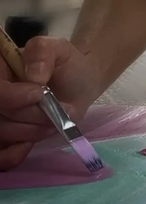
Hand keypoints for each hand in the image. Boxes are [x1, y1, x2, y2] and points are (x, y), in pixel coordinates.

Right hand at [0, 37, 100, 169]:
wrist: (80, 84)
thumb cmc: (67, 64)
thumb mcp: (59, 48)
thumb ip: (42, 51)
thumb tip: (33, 76)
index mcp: (1, 69)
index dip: (12, 96)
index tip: (39, 93)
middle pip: (1, 114)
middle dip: (31, 115)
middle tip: (55, 111)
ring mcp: (2, 115)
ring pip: (3, 132)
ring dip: (32, 131)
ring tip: (54, 121)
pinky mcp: (8, 135)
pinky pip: (2, 154)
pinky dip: (14, 154)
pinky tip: (31, 144)